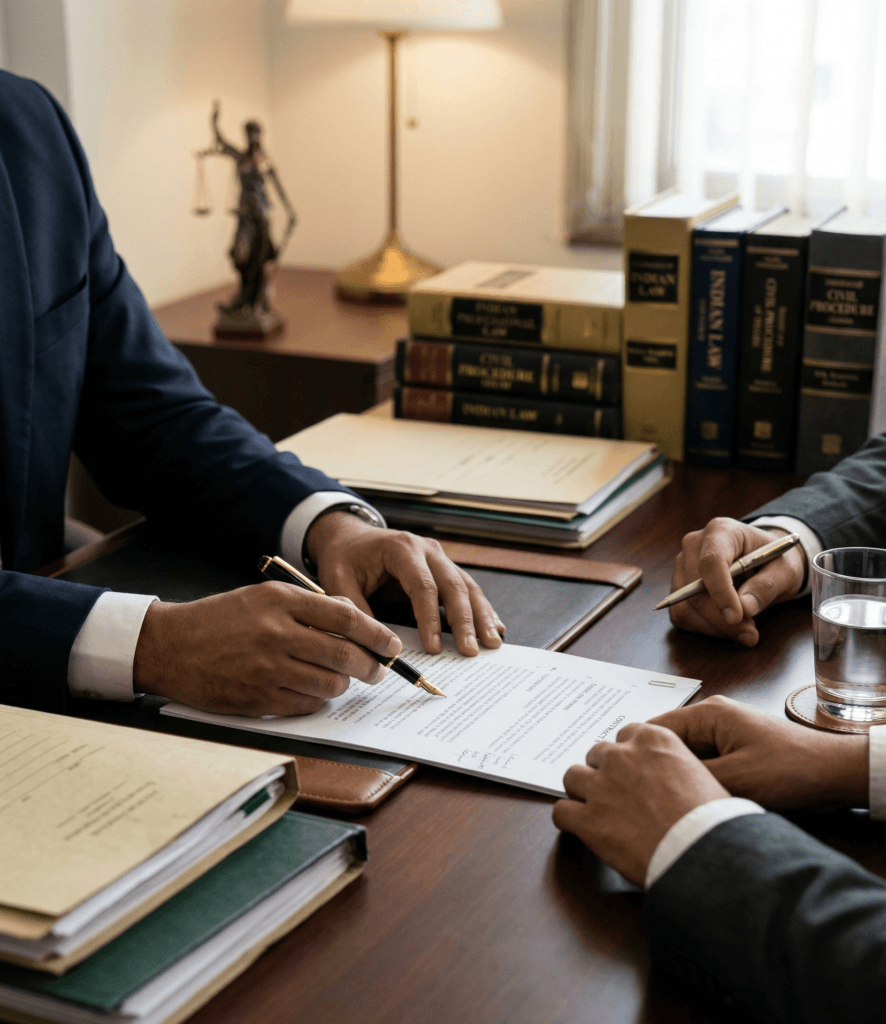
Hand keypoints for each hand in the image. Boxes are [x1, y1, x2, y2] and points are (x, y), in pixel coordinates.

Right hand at [133, 582, 401, 716]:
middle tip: (378, 670)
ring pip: (329, 685)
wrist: (169, 646)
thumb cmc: (220, 619)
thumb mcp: (264, 596)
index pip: (346, 618)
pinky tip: (312, 691)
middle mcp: (276, 634)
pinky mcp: (257, 699)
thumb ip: (310, 606)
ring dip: (344, 686)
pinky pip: (306, 705)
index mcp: (281, 602)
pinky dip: (317, 700)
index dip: (377, 634)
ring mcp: (266, 669)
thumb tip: (355, 618)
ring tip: (342, 680)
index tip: (392, 644)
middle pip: (344, 656)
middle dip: (371, 667)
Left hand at [306, 512, 505, 656]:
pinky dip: (481, 609)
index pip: (422, 586)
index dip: (430, 619)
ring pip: (467, 587)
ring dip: (481, 616)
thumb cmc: (344, 558)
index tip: (433, 648)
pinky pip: (467, 588)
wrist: (350, 537)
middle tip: (471, 651)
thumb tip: (374, 648)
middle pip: (453, 585)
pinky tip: (494, 627)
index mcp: (401, 548)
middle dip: (465, 621)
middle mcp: (427, 549)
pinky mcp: (444, 568)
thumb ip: (354, 612)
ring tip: (492, 643)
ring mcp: (439, 557)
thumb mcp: (337, 581)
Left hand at [552, 723, 728, 885]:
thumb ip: (675, 765)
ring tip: (596, 809)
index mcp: (653, 740)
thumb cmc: (712, 820)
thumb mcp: (701, 774)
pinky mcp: (588, 819)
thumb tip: (669, 778)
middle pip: (597, 754)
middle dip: (604, 772)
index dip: (627, 755)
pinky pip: (561, 812)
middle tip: (617, 794)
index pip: (625, 735)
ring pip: (572, 776)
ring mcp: (601, 786)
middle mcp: (622, 756)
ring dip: (582, 791)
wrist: (705, 853)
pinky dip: (569, 820)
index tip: (632, 770)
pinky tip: (581, 829)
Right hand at [651, 695, 868, 809]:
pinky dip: (696, 779)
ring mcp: (723, 734)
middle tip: (638, 794)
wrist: (834, 774)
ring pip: (685, 755)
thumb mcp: (735, 778)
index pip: (654, 728)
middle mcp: (712, 718)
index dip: (636, 752)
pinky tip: (688, 799)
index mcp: (708, 713)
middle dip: (656, 766)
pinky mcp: (734, 752)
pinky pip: (703, 764)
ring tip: (661, 799)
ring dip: (678, 775)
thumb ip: (691, 778)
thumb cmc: (791, 769)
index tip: (620, 777)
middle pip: (668, 742)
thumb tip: (653, 783)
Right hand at [670, 518, 805, 645]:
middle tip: (751, 634)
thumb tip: (745, 608)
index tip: (736, 617)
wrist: (762, 560)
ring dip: (714, 627)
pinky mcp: (677, 587)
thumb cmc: (773, 561)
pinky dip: (704, 628)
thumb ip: (767, 586)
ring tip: (744, 628)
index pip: (711, 562)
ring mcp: (681, 567)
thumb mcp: (784, 570)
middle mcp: (694, 546)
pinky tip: (726, 626)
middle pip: (694, 588)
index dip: (721, 592)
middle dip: (721, 618)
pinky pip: (681, 616)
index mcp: (721, 531)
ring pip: (685, 606)